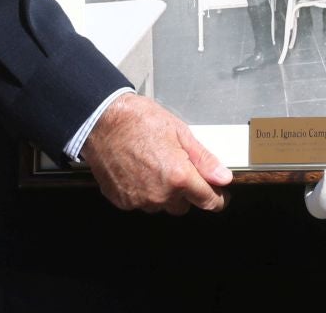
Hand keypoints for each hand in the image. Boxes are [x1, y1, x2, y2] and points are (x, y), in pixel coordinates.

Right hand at [80, 93, 230, 214]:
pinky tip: (139, 171)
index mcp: (178, 177)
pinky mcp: (122, 201)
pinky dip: (143, 192)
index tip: (218, 194)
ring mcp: (140, 200)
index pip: (208, 201)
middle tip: (176, 167)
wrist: (102, 121)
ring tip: (154, 165)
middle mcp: (160, 194)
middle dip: (185, 191)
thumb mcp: (180, 132)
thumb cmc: (139, 120)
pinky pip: (141, 203)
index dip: (217, 198)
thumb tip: (223, 177)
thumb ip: (204, 159)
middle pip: (183, 206)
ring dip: (163, 193)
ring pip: (162, 205)